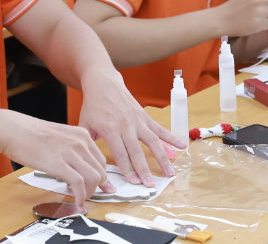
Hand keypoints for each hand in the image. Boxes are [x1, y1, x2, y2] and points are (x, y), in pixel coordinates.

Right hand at [1, 113, 112, 207]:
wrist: (13, 130)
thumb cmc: (31, 134)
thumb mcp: (59, 136)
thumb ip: (71, 148)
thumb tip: (77, 165)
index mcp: (81, 135)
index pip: (101, 160)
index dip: (102, 177)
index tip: (101, 187)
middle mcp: (80, 142)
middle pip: (100, 171)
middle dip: (98, 187)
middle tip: (89, 196)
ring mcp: (70, 153)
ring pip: (93, 178)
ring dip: (90, 193)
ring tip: (81, 199)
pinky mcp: (59, 164)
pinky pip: (78, 184)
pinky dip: (81, 197)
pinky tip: (77, 202)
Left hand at [78, 71, 181, 188]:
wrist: (103, 83)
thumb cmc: (93, 106)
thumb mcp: (85, 125)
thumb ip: (88, 145)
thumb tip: (91, 166)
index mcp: (110, 129)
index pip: (121, 154)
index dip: (128, 169)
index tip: (135, 183)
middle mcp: (126, 125)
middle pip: (137, 151)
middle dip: (144, 170)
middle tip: (151, 185)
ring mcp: (137, 120)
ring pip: (153, 141)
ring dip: (163, 158)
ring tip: (170, 173)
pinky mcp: (144, 116)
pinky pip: (160, 129)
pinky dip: (172, 138)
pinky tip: (182, 146)